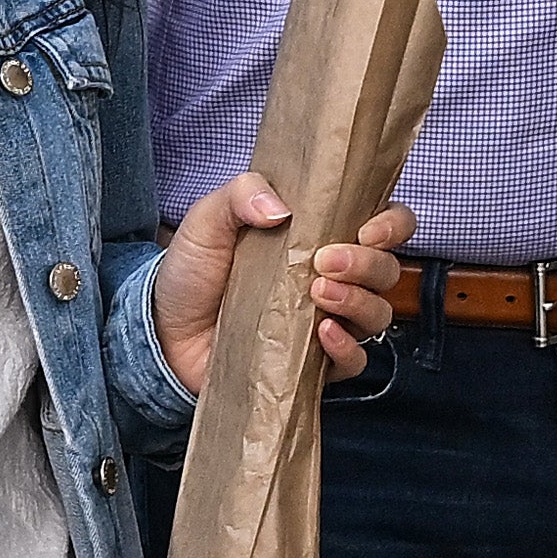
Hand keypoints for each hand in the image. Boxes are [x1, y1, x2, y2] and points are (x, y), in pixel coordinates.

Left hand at [151, 175, 422, 399]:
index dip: (391, 224)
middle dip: (366, 263)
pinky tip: (322, 332)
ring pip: (378, 314)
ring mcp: (328, 322)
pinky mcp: (315, 363)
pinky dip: (346, 347)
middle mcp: (335, 279)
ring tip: (317, 292)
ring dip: (358, 301)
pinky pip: (355, 361)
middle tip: (324, 261)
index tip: (365, 228)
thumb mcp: (208, 219)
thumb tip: (281, 207)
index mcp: (322, 237)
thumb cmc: (194, 272)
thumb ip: (241, 194)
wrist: (165, 331)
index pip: (386, 225)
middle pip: (386, 271)